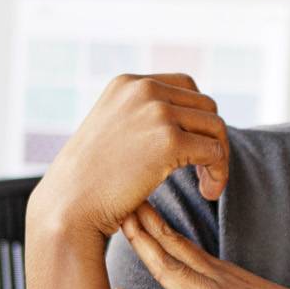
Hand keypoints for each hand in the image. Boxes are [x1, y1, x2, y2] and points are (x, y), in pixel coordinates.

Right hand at [27, 73, 229, 241]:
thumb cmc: (90, 179)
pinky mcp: (169, 140)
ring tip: (207, 184)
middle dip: (211, 138)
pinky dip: (219, 173)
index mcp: (128, 83)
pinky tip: (207, 192)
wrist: (70, 205)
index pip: (186, 86)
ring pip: (216, 127)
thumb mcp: (113, 130)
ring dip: (219, 157)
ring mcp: (157, 112)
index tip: (194, 147)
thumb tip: (187, 119)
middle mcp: (143, 89)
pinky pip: (215, 152)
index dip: (197, 117)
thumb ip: (143, 116)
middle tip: (204, 172)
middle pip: (206, 105)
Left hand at [112, 202, 289, 288]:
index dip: (155, 226)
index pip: (184, 246)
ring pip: (176, 275)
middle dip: (142, 226)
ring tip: (120, 227)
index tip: (132, 203)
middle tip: (114, 196)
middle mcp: (224, 285)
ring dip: (145, 252)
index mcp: (228, 279)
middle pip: (174, 251)